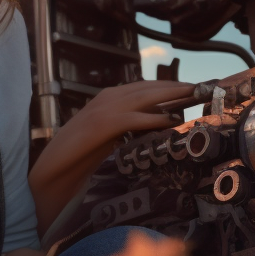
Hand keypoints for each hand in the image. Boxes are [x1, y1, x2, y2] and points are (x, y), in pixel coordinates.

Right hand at [29, 80, 196, 237]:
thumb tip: (157, 125)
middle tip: (202, 88)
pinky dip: (153, 118)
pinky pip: (133, 118)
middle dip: (177, 87)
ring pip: (145, 96)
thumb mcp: (111, 136)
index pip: (145, 87)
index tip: (192, 89)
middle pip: (149, 87)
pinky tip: (171, 120)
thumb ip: (129, 127)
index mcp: (109, 98)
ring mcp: (103, 108)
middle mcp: (107, 98)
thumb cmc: (80, 156)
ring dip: (171, 95)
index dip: (170, 87)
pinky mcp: (101, 124)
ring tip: (193, 96)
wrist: (52, 168)